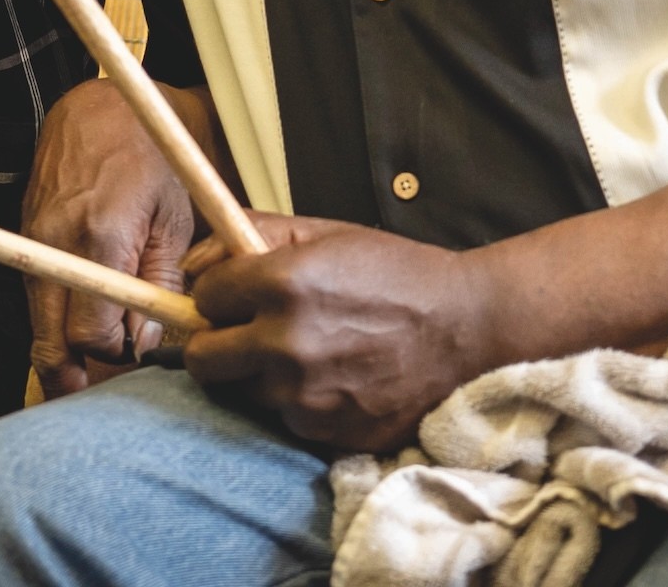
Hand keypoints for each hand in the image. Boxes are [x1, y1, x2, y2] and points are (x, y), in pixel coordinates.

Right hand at [24, 80, 196, 393]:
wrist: (100, 109)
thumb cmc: (148, 155)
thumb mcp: (176, 217)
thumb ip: (161, 284)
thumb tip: (147, 341)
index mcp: (100, 239)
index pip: (93, 335)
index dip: (117, 355)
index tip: (138, 353)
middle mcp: (55, 244)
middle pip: (50, 343)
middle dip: (75, 373)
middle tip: (97, 391)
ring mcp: (33, 241)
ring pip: (38, 325)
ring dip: (63, 347)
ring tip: (95, 356)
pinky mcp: (24, 238)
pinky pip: (36, 296)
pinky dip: (56, 316)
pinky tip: (82, 316)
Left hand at [183, 217, 502, 451]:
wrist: (471, 330)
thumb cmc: (397, 274)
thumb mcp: (327, 234)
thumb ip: (252, 234)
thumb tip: (196, 262)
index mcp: (282, 283)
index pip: (203, 298)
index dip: (219, 295)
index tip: (237, 297)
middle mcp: (286, 343)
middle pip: (202, 359)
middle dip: (217, 344)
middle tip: (249, 334)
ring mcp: (305, 395)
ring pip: (243, 392)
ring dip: (260, 376)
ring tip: (307, 354)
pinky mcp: (327, 433)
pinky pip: (285, 419)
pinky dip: (298, 404)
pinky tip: (334, 380)